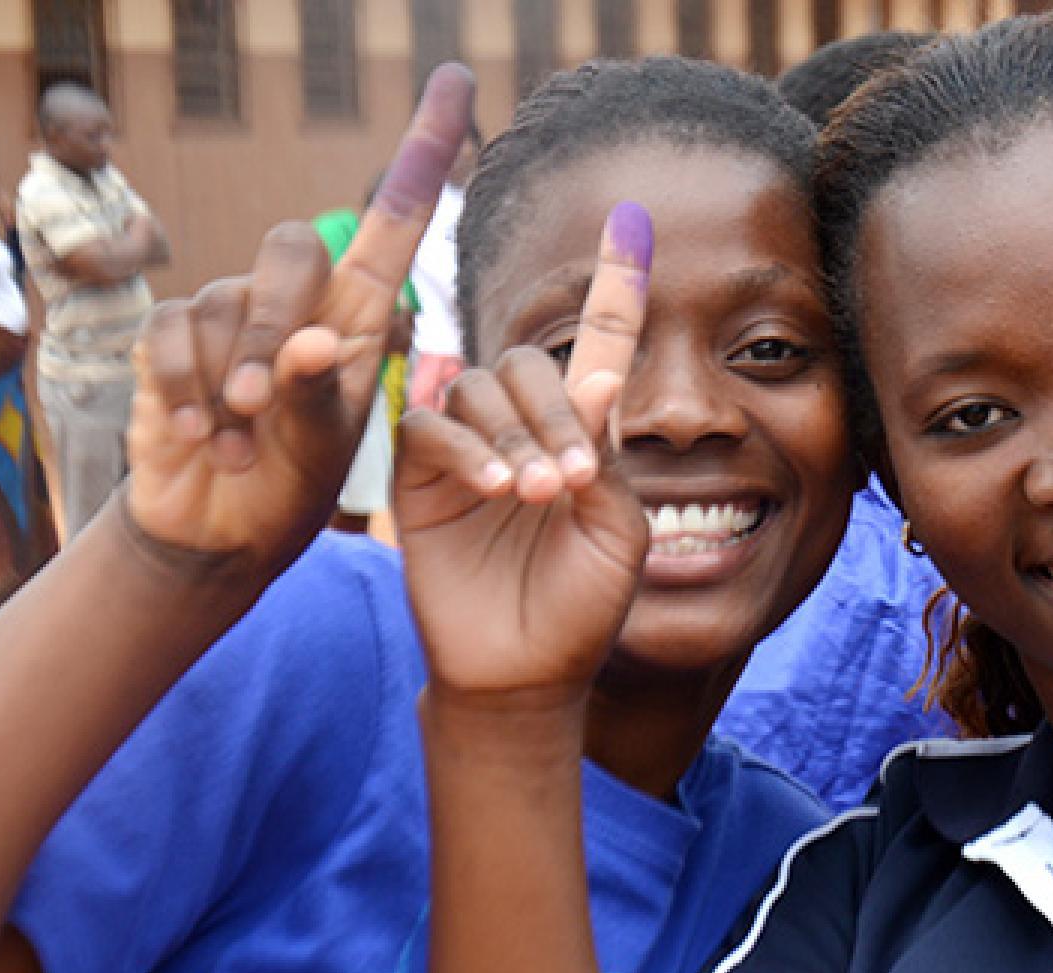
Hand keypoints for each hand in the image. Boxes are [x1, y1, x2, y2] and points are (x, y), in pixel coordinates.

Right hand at [124, 64, 474, 577]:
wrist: (227, 532)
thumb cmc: (298, 481)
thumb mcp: (327, 444)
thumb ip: (324, 393)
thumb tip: (311, 337)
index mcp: (357, 315)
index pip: (394, 221)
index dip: (426, 151)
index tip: (459, 81)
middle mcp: (294, 300)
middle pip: (295, 247)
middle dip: (276, 324)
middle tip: (265, 402)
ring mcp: (227, 315)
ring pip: (223, 303)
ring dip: (232, 385)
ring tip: (243, 448)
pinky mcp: (168, 342)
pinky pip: (168, 333)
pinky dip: (185, 389)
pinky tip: (204, 438)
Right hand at [396, 203, 652, 700]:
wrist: (525, 674)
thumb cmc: (582, 607)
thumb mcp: (617, 532)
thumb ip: (604, 457)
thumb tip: (595, 380)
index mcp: (583, 435)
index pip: (599, 345)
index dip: (618, 286)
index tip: (635, 219)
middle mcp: (523, 427)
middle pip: (527, 365)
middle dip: (552, 412)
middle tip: (571, 480)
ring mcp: (467, 447)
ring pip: (477, 391)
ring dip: (512, 434)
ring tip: (537, 494)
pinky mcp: (417, 473)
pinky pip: (429, 427)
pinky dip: (465, 447)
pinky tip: (496, 487)